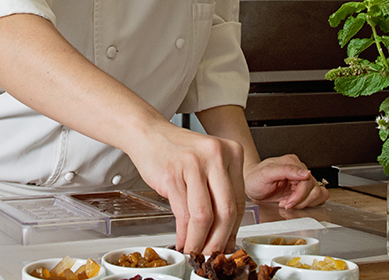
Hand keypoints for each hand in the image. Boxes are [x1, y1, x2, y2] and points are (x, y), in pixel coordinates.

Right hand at [126, 124, 244, 254]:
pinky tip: (183, 240)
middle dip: (220, 240)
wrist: (148, 133)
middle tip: (214, 255)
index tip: (228, 244)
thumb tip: (226, 231)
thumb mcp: (208, 161)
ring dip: (200, 241)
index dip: (234, 228)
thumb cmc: (178, 150)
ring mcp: (195, 165)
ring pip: (204, 216)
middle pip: (226, 210)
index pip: (239, 200)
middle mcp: (217, 156)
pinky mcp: (173, 175)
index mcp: (233, 152)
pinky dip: (183, 233)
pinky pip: (183, 213)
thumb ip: (220, 189)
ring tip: (196, 251)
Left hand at [244, 154, 328, 209]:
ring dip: (306, 203)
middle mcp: (299, 170)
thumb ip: (286, 170)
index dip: (299, 195)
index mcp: (292, 163)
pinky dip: (309, 204)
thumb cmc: (255, 178)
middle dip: (301, 201)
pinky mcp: (302, 191)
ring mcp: (302, 181)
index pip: (307, 180)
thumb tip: (306, 173)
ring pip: (319, 194)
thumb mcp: (266, 173)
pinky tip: (295, 205)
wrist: (250, 185)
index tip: (288, 202)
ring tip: (289, 204)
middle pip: (314, 189)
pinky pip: (317, 198)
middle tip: (286, 204)